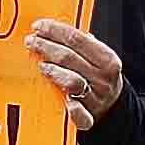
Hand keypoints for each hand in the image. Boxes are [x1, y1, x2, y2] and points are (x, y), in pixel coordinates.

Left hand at [22, 15, 121, 129]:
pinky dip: (74, 110)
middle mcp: (103, 78)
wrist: (114, 107)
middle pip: (69, 57)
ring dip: (53, 71)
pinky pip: (82, 116)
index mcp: (108, 59)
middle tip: (30, 41)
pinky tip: (65, 101)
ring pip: (72, 81)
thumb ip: (83, 44)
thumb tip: (56, 29)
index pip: (77, 38)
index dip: (54, 30)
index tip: (38, 26)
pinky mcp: (89, 117)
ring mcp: (95, 98)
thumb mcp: (100, 58)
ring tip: (40, 64)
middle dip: (46, 46)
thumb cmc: (100, 78)